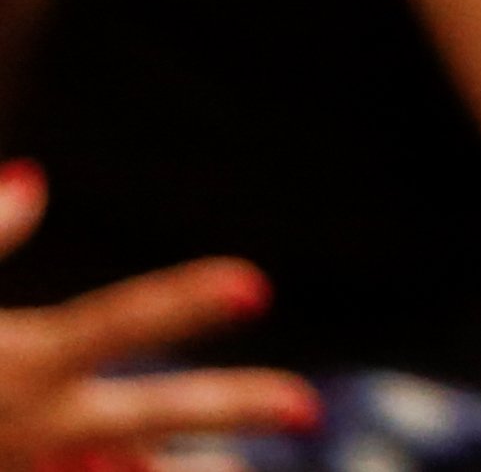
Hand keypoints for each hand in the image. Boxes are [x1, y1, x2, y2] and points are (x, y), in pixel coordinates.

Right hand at [0, 163, 317, 466]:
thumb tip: (37, 180)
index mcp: (16, 364)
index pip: (115, 323)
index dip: (182, 303)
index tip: (255, 285)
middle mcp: (29, 425)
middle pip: (146, 415)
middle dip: (227, 409)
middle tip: (309, 408)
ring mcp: (18, 462)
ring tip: (241, 470)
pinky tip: (159, 470)